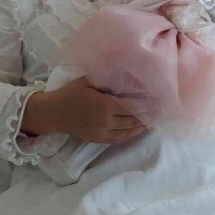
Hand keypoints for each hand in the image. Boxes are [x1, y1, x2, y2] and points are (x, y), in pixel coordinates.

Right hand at [23, 77, 149, 143]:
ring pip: (128, 131)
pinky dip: (130, 135)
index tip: (159, 101)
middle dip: (148, 116)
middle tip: (161, 111)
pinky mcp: (98, 139)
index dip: (147, 105)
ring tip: (153, 121)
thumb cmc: (70, 93)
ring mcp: (102, 132)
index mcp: (105, 105)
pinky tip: (137, 130)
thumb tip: (126, 75)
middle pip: (133, 120)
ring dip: (142, 127)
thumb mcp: (88, 81)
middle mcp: (106, 121)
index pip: (133, 106)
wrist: (53, 113)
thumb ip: (107, 80)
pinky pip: (118, 139)